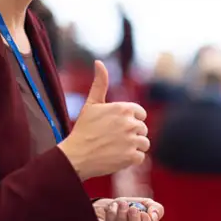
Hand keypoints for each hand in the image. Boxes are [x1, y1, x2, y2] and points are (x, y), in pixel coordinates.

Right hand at [58, 61, 149, 179]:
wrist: (76, 156)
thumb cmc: (83, 129)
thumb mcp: (91, 104)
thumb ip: (100, 83)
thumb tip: (98, 62)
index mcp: (123, 108)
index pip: (141, 114)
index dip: (131, 120)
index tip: (118, 126)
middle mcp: (130, 123)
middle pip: (142, 129)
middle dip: (131, 134)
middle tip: (113, 139)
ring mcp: (132, 140)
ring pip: (144, 143)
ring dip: (133, 147)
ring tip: (116, 148)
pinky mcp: (132, 157)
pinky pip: (140, 157)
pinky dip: (131, 159)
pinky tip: (117, 157)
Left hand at [90, 198, 164, 220]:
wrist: (112, 209)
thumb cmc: (132, 209)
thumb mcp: (146, 205)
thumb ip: (155, 208)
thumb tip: (154, 217)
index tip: (144, 214)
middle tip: (133, 209)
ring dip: (122, 220)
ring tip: (122, 204)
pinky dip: (111, 218)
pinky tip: (113, 207)